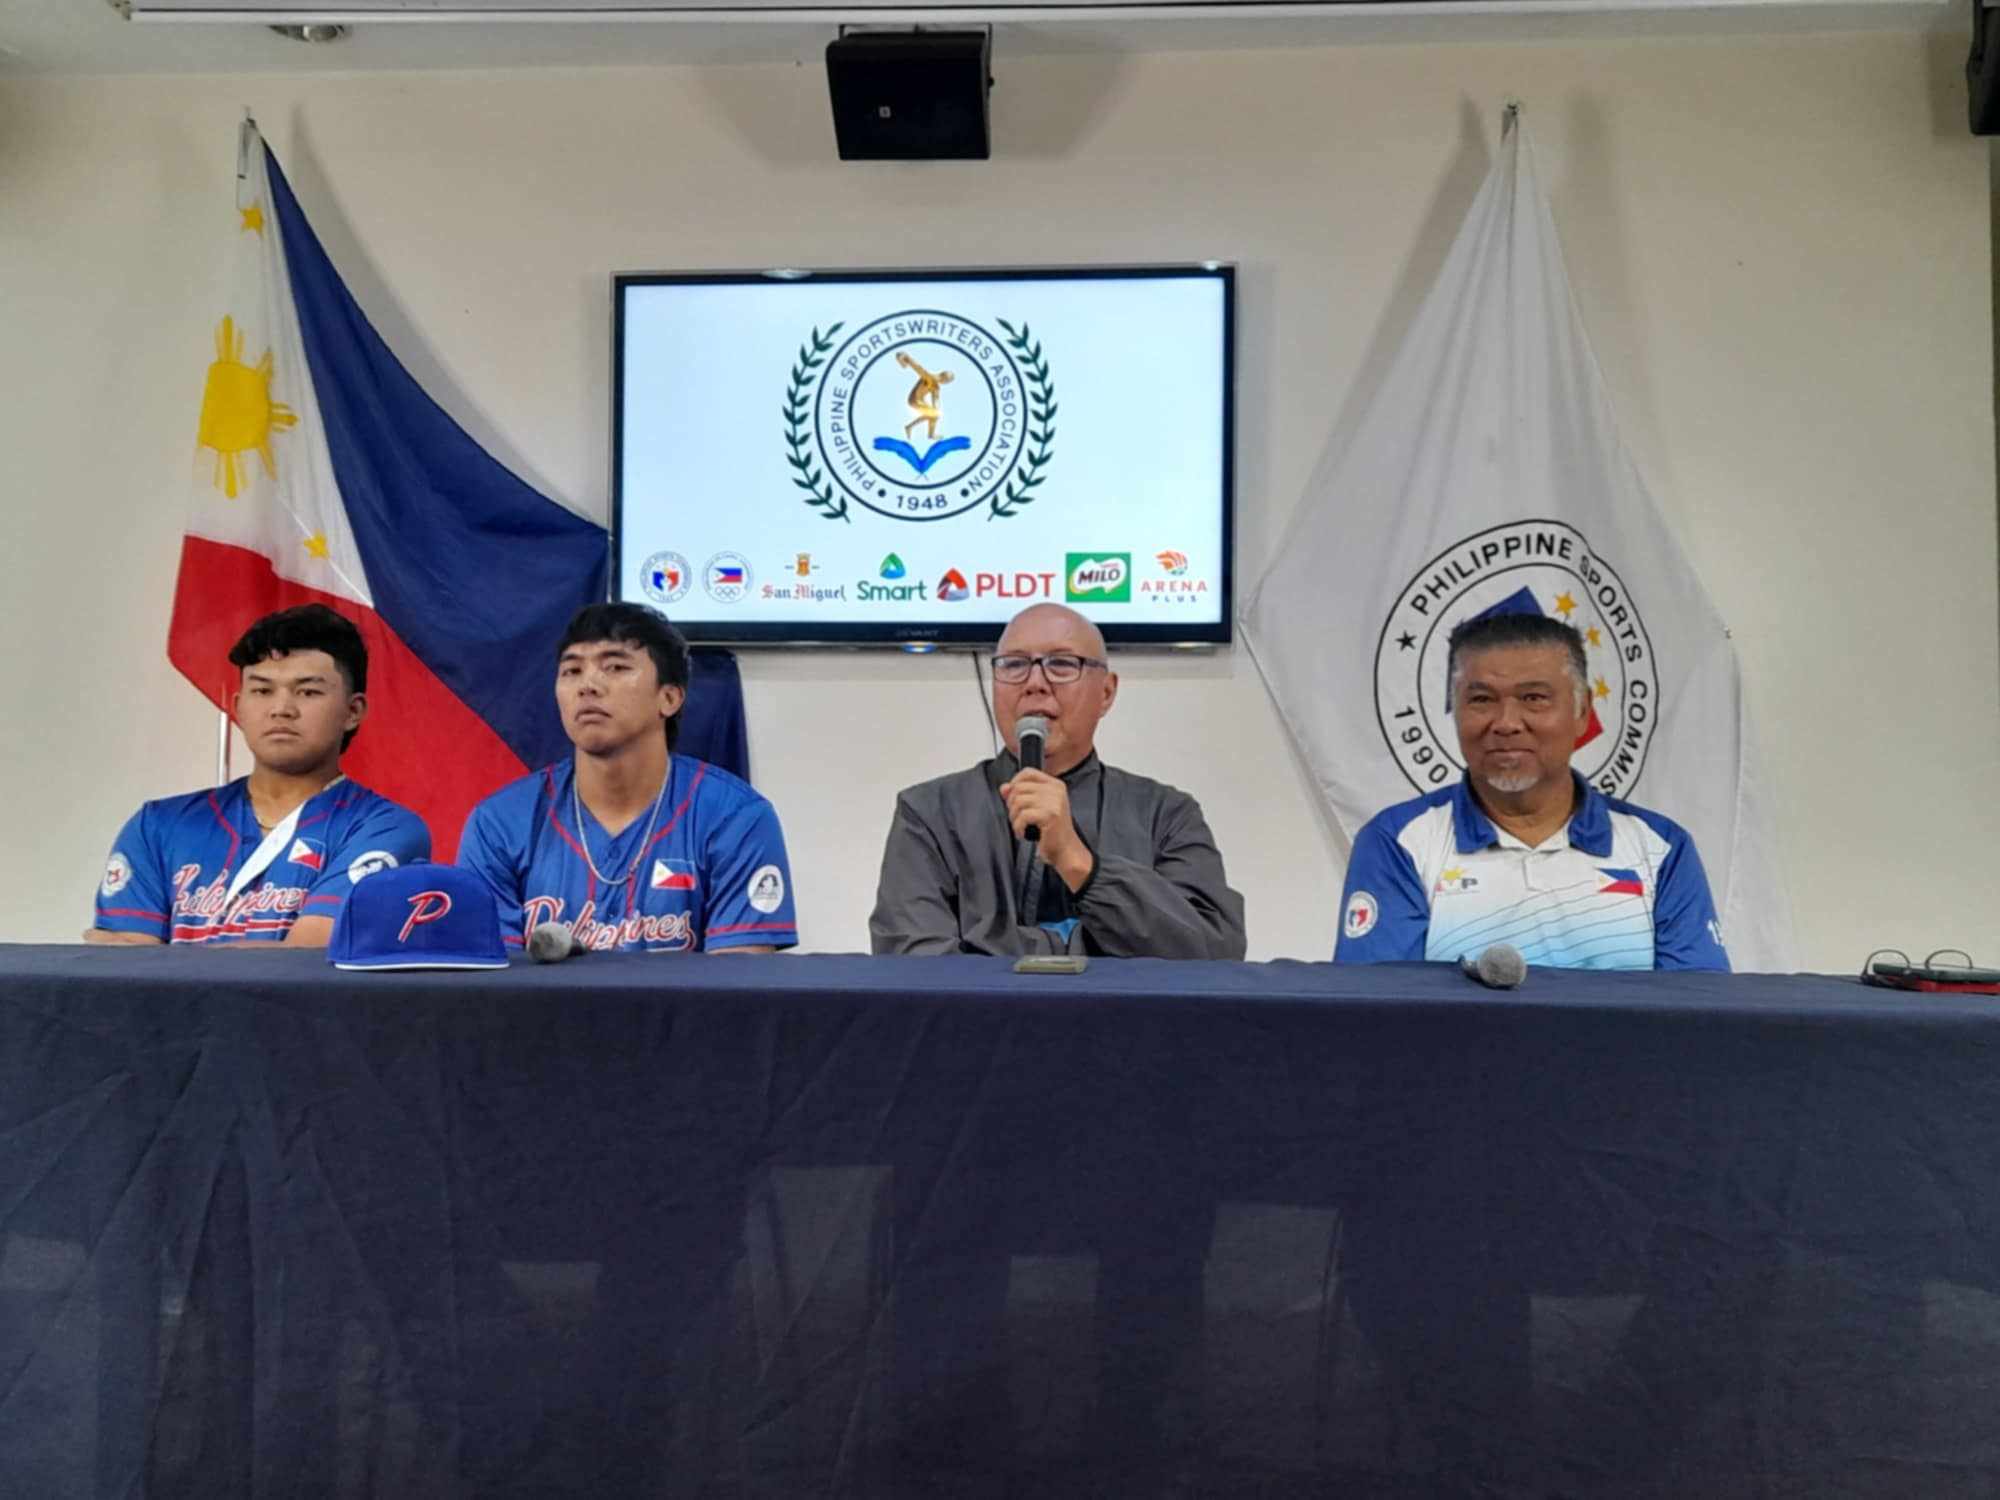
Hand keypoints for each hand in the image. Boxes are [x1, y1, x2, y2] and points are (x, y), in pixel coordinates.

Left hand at [1000, 770, 1094, 890]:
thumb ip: (1020, 795)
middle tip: (1017, 818)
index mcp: (1055, 785)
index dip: (1014, 783)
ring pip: (1018, 801)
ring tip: (1020, 826)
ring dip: (1014, 817)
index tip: (1012, 797)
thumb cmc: (1052, 831)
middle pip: (1019, 787)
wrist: (1066, 850)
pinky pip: (1023, 816)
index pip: (1028, 772)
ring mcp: (1054, 801)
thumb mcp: (1036, 808)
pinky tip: (1023, 833)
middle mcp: (1056, 790)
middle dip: (1011, 805)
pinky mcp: (1050, 815)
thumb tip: (1004, 787)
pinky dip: (1018, 827)